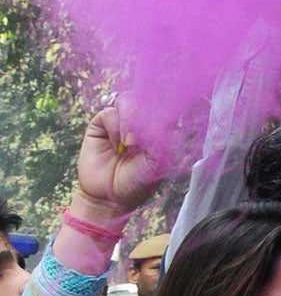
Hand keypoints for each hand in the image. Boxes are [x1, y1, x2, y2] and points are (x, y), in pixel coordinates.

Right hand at [73, 101, 162, 220]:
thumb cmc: (137, 180)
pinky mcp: (101, 124)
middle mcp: (140, 121)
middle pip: (147, 98)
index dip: (165, 108)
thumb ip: (160, 136)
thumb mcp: (157, 160)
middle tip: (142, 139)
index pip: (165, 105)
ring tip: (130, 143)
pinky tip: (118, 144)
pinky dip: (116, 126)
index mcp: (160, 127)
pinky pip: (110, 112)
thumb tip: (156, 116)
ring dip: (131, 119)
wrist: (109, 196)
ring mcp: (120, 121)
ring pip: (128, 100)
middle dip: (146, 114)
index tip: (163, 124)